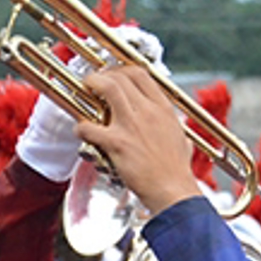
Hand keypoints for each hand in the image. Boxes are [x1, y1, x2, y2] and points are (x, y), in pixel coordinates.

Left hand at [13, 26, 167, 183]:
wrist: (173, 190)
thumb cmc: (175, 170)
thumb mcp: (179, 137)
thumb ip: (170, 124)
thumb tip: (169, 122)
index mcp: (162, 108)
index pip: (140, 74)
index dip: (121, 69)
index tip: (113, 74)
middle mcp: (147, 111)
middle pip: (120, 76)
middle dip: (103, 75)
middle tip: (93, 82)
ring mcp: (131, 125)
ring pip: (107, 87)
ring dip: (91, 84)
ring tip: (85, 89)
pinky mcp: (117, 143)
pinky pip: (90, 127)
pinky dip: (81, 128)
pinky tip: (81, 132)